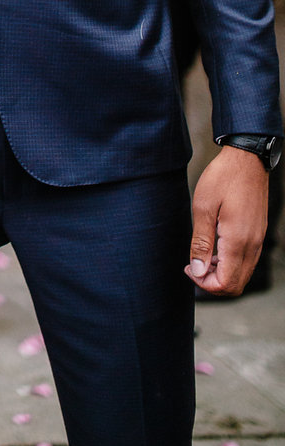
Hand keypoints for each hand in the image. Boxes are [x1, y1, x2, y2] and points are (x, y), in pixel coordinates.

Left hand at [187, 145, 268, 295]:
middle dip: (212, 283)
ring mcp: (258, 240)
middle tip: (194, 265)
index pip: (226, 284)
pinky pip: (247, 261)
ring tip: (202, 256)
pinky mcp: (258, 234)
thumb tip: (197, 270)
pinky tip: (215, 247)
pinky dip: (230, 264)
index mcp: (238, 241)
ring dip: (221, 273)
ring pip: (243, 275)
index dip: (204, 284)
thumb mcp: (203, 207)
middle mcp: (252, 246)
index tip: (189, 268)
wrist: (247, 160)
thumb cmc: (223, 178)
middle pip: (236, 286)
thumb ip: (201, 242)